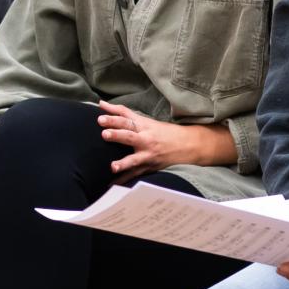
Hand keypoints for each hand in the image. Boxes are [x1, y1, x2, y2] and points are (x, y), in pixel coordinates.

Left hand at [97, 101, 216, 179]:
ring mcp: (148, 155)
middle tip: (104, 134)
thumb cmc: (164, 132)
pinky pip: (135, 174)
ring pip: (134, 159)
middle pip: (129, 136)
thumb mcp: (146, 120)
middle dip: (117, 135)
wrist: (188, 145)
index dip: (114, 117)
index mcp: (144, 126)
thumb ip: (123, 113)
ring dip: (123, 163)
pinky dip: (124, 180)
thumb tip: (101, 104)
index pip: (127, 119)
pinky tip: (112, 185)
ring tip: (112, 167)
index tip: (100, 118)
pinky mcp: (150, 167)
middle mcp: (145, 139)